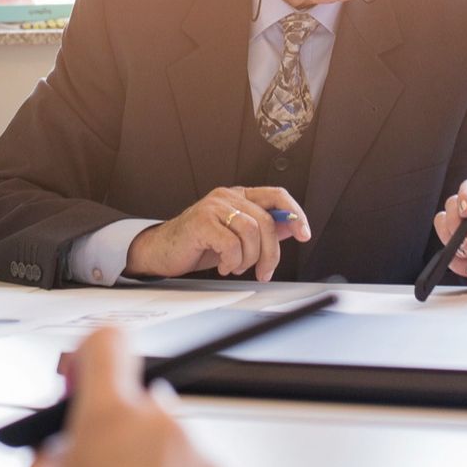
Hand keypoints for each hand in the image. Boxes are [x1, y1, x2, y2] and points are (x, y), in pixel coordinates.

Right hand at [20, 329, 250, 466]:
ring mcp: (205, 462)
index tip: (86, 371)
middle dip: (122, 434)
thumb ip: (46, 460)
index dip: (93, 355)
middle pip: (142, 407)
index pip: (107, 343)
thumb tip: (56, 450)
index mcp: (109, 419)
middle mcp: (164, 428)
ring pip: (175, 452)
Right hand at [125, 186, 311, 281]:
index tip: (304, 234)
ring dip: (249, 258)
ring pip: (252, 232)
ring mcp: (213, 206)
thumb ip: (262, 230)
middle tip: (264, 271)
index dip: (295, 213)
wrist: (162, 251)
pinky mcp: (201, 221)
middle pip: (267, 221)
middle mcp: (227, 196)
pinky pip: (231, 244)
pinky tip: (224, 265)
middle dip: (270, 253)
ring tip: (236, 266)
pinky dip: (232, 261)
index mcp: (238, 196)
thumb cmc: (198, 244)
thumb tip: (290, 227)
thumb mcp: (236, 237)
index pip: (276, 195)